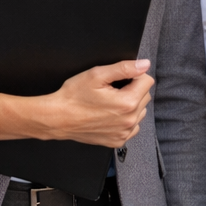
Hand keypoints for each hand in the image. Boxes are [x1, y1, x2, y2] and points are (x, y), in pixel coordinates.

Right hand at [0, 59, 154, 145]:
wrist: (58, 118)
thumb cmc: (74, 96)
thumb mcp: (97, 75)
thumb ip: (124, 68)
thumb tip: (144, 64)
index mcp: (127, 102)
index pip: (147, 80)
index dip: (134, 74)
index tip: (119, 78)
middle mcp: (129, 120)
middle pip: (145, 95)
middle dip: (133, 88)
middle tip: (112, 89)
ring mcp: (124, 133)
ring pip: (140, 111)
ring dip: (131, 104)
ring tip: (110, 101)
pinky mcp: (118, 140)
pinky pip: (133, 126)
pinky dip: (125, 118)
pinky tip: (110, 114)